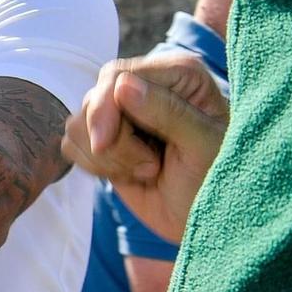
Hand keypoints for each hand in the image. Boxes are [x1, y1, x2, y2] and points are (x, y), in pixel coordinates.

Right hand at [62, 52, 227, 243]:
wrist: (210, 217)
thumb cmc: (220, 177)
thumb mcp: (203, 145)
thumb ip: (168, 113)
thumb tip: (122, 86)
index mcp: (177, 74)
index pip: (116, 75)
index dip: (104, 108)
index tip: (105, 144)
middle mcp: (146, 85)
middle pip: (94, 101)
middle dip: (113, 142)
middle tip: (151, 167)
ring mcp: (122, 113)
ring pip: (77, 125)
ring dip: (107, 158)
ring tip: (148, 171)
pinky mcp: (103, 139)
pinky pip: (72, 145)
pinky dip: (94, 167)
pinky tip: (130, 176)